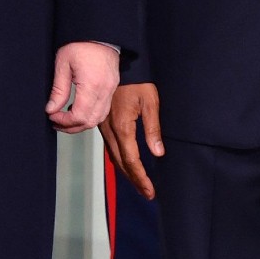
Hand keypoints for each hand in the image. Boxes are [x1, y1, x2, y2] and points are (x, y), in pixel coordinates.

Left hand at [45, 41, 119, 133]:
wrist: (99, 32)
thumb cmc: (81, 43)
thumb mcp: (63, 64)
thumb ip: (58, 90)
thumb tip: (51, 109)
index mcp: (92, 85)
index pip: (80, 116)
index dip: (64, 121)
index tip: (52, 116)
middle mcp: (104, 91)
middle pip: (90, 121)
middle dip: (72, 126)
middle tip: (56, 122)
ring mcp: (111, 90)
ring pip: (99, 118)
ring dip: (82, 123)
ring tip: (65, 119)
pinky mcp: (112, 87)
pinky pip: (103, 109)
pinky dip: (90, 115)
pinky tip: (78, 110)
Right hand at [98, 83, 163, 198]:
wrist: (115, 65)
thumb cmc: (137, 82)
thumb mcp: (150, 102)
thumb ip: (153, 128)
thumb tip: (157, 153)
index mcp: (122, 126)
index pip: (131, 159)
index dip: (140, 177)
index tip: (150, 191)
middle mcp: (109, 129)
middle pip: (120, 161)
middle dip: (133, 179)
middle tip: (146, 193)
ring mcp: (103, 126)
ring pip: (112, 155)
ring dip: (125, 171)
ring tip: (138, 183)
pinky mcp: (101, 122)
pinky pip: (108, 146)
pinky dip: (117, 159)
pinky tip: (123, 164)